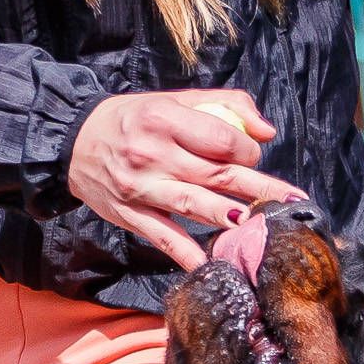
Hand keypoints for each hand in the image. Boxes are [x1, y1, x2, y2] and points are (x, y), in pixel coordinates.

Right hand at [67, 89, 301, 270]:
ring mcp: (139, 189)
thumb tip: (266, 132)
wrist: (71, 144)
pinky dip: (187, 252)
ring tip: (261, 226)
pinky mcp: (129, 215)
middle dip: (259, 188)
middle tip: (292, 201)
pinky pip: (164, 236)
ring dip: (230, 216)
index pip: (221, 139)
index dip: (247, 151)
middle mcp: (152, 155)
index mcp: (164, 120)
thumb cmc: (131, 119)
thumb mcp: (173, 99)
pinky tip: (210, 264)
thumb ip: (225, 105)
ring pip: (195, 205)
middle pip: (216, 174)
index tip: (251, 156)